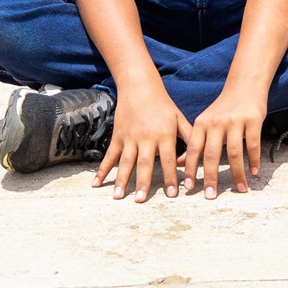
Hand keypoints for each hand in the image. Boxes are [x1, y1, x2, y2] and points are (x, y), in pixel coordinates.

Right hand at [95, 85, 189, 202]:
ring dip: (121, 180)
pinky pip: (109, 156)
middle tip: (140, 200)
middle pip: (145, 163)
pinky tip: (96, 184)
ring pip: (125, 162)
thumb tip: (191, 161)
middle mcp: (146, 138)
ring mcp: (130, 138)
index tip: (173, 195)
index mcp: (164, 134)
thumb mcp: (179, 118)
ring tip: (118, 197)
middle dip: (143, 183)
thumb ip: (188, 138)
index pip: (168, 159)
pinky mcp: (118, 137)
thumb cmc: (163, 105)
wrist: (139, 87)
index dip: (171, 177)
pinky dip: (102, 170)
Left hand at [183, 85, 266, 198]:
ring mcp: (235, 121)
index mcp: (202, 123)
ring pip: (234, 153)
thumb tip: (179, 163)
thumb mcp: (205, 122)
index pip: (193, 150)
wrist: (245, 85)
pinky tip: (254, 172)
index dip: (190, 169)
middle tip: (210, 196)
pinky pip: (252, 145)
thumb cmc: (223, 108)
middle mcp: (216, 122)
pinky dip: (253, 161)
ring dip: (237, 174)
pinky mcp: (253, 120)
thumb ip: (194, 142)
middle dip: (210, 177)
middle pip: (211, 154)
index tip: (188, 188)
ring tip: (240, 189)